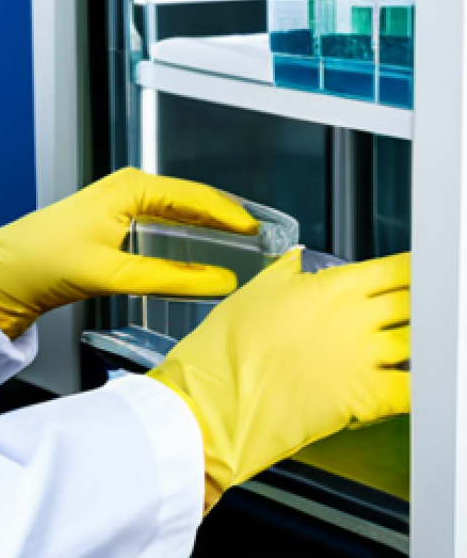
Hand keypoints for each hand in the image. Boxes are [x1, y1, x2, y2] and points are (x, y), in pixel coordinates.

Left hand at [0, 168, 256, 339]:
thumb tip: (220, 281)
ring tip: (241, 243)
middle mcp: (127, 188)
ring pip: (178, 209)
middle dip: (226, 216)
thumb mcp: (114, 274)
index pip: (195, 197)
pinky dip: (187, 231)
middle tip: (262, 237)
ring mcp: (120, 202)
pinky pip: (163, 219)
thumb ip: (170, 279)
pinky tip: (201, 248)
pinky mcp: (115, 219)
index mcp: (129, 188)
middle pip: (191, 199)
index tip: (261, 231)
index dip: (231, 215)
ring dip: (208, 224)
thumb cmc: (46, 260)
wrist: (7, 270)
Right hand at [148, 249, 410, 512]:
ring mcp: (364, 358)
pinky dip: (428, 385)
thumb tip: (298, 254)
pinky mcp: (366, 398)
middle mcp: (356, 318)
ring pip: (423, 344)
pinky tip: (429, 383)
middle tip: (433, 301)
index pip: (396, 270)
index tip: (423, 271)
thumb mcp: (256, 290)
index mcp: (333, 286)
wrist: (219, 395)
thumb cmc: (231, 344)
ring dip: (430, 341)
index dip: (416, 269)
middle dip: (429, 301)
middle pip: (416, 302)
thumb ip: (287, 269)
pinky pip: (415, 390)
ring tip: (432, 341)